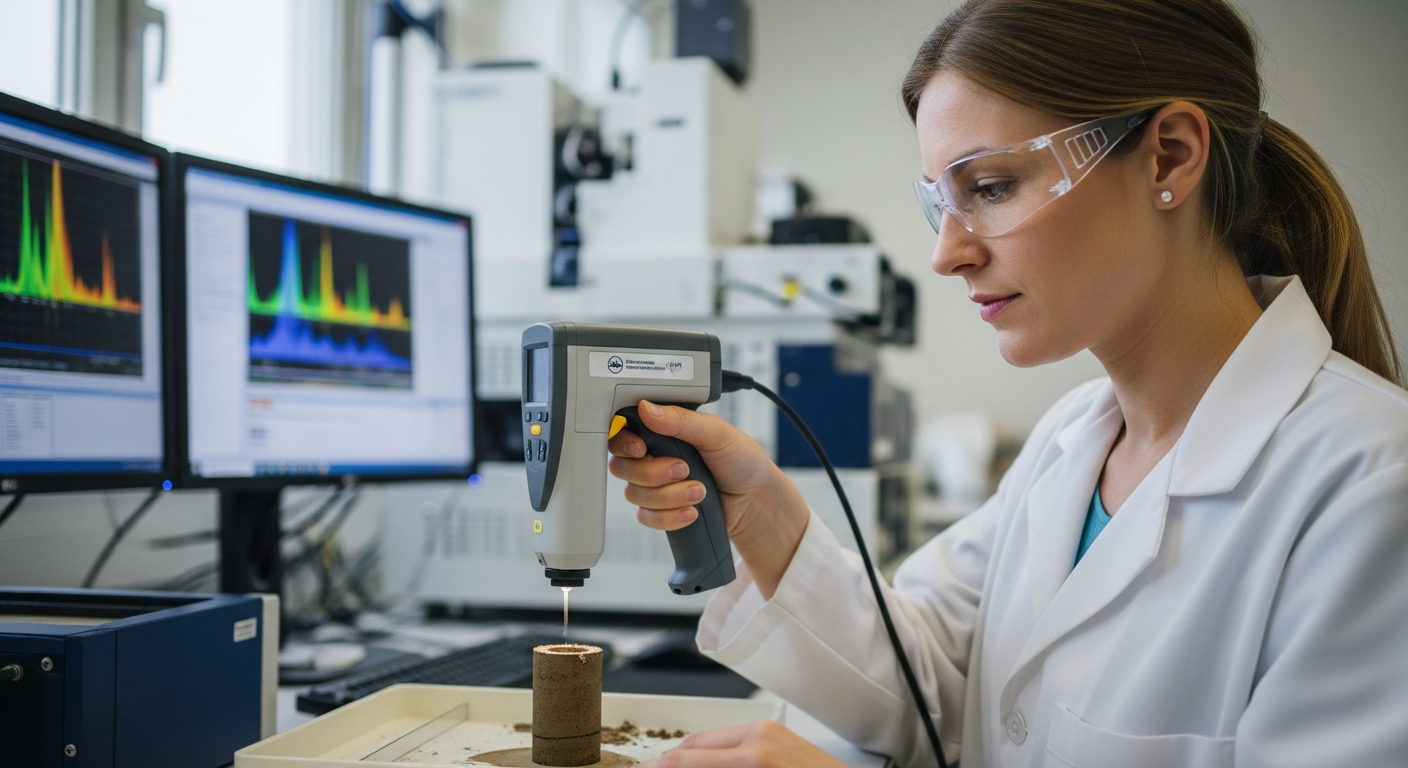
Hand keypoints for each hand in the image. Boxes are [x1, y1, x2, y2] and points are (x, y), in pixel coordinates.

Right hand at [608, 400, 809, 596]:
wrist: (756, 500)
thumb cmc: (741, 460)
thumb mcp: (716, 433)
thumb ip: (681, 420)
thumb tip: (648, 408)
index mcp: (662, 431)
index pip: (622, 433)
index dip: (624, 443)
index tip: (641, 449)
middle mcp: (654, 456)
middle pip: (622, 466)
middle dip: (654, 473)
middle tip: (684, 469)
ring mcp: (655, 486)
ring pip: (635, 494)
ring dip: (668, 496)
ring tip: (699, 492)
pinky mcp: (661, 511)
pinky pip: (646, 517)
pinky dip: (669, 517)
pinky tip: (691, 512)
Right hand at [638, 721, 847, 767]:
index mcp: (752, 761)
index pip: (684, 761)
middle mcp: (758, 738)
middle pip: (691, 745)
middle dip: (669, 761)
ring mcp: (767, 730)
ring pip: (708, 739)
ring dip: (689, 756)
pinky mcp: (774, 729)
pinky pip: (730, 737)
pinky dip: (712, 752)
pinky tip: (706, 763)